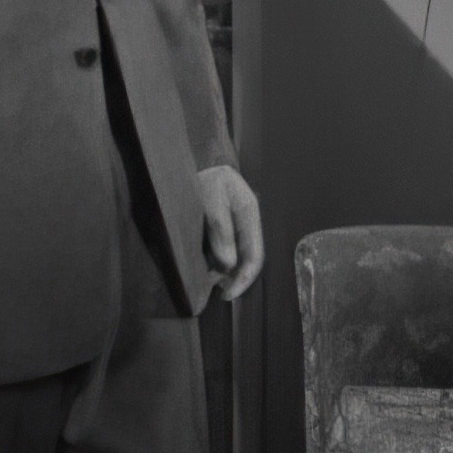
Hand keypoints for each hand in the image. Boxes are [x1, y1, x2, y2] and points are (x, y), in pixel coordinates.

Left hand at [197, 164, 264, 301]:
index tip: (227, 294)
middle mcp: (247, 222)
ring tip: (207, 282)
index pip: (254, 255)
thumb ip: (220, 230)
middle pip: (247, 259)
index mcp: (249, 214)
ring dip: (224, 272)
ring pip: (236, 257)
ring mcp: (237, 224)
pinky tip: (205, 267)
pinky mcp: (224, 225)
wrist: (197, 158)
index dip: (243, 279)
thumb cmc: (205, 177)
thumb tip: (228, 264)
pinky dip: (216, 262)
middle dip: (234, 279)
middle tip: (217, 293)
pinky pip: (225, 250)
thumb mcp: (210, 200)